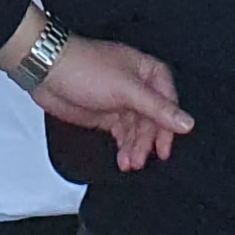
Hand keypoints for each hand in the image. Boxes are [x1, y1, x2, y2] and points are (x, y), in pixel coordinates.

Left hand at [30, 33, 194, 171]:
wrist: (47, 71)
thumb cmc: (87, 70)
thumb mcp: (126, 89)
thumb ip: (157, 108)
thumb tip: (188, 123)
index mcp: (147, 71)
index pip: (168, 101)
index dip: (169, 125)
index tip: (165, 147)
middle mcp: (137, 86)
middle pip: (153, 119)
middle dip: (148, 140)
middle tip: (142, 159)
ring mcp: (121, 101)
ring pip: (138, 130)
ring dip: (135, 148)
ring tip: (129, 164)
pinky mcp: (106, 115)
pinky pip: (123, 135)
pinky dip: (124, 148)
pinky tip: (122, 161)